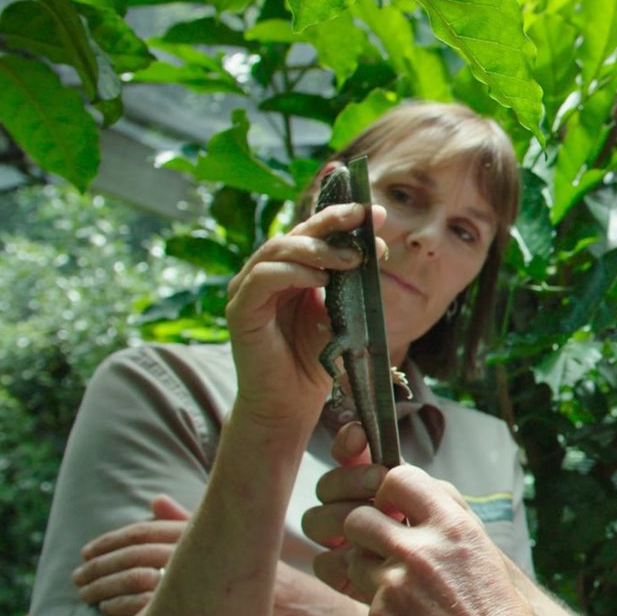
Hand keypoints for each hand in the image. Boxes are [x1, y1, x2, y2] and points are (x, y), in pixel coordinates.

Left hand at [74, 496, 346, 615]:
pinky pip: (157, 603)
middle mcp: (208, 547)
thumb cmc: (264, 580)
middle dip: (102, 562)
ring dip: (107, 585)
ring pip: (142, 575)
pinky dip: (127, 605)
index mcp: (209, 530)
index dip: (114, 538)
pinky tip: (108, 611)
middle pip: (140, 550)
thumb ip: (189, 521)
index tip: (87, 549)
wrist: (306, 610)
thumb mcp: (231, 541)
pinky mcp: (210, 605)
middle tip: (75, 574)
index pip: (149, 528)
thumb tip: (154, 498)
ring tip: (84, 595)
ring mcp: (210, 576)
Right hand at [223, 200, 385, 427]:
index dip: (342, 218)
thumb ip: (350, 282)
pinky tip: (320, 279)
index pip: (314, 232)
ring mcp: (249, 289)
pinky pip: (263, 278)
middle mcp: (267, 273)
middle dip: (334, 222)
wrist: (291, 402)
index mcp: (292, 270)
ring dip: (318, 248)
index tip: (377, 213)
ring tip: (352, 258)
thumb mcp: (341, 313)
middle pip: (297, 232)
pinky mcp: (240, 310)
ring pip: (278, 249)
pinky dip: (293, 272)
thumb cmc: (315, 360)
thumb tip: (376, 248)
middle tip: (366, 219)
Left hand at [302, 463, 543, 615]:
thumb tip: (406, 494)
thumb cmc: (496, 609)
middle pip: (357, 518)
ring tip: (403, 590)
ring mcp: (395, 585)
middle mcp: (420, 550)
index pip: (396, 478)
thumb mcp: (480, 549)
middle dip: (363, 530)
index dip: (387, 490)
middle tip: (380, 546)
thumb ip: (443, 519)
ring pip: (352, 560)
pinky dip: (382, 610)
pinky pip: (365, 601)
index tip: (391, 505)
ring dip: (369, 571)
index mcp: (452, 526)